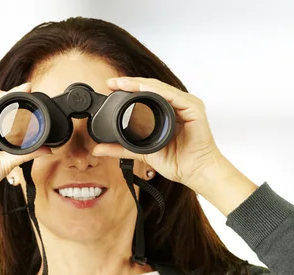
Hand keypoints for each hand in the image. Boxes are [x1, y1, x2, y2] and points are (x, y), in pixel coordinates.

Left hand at [92, 76, 221, 186]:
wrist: (195, 172)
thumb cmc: (178, 163)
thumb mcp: (142, 153)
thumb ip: (121, 149)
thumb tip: (98, 149)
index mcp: (168, 111)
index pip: (146, 95)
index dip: (128, 89)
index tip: (110, 87)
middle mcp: (178, 104)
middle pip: (152, 88)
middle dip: (131, 83)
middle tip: (112, 82)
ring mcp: (187, 104)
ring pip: (161, 88)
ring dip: (141, 84)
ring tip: (124, 83)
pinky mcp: (194, 109)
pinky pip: (174, 96)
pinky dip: (158, 92)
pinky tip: (144, 89)